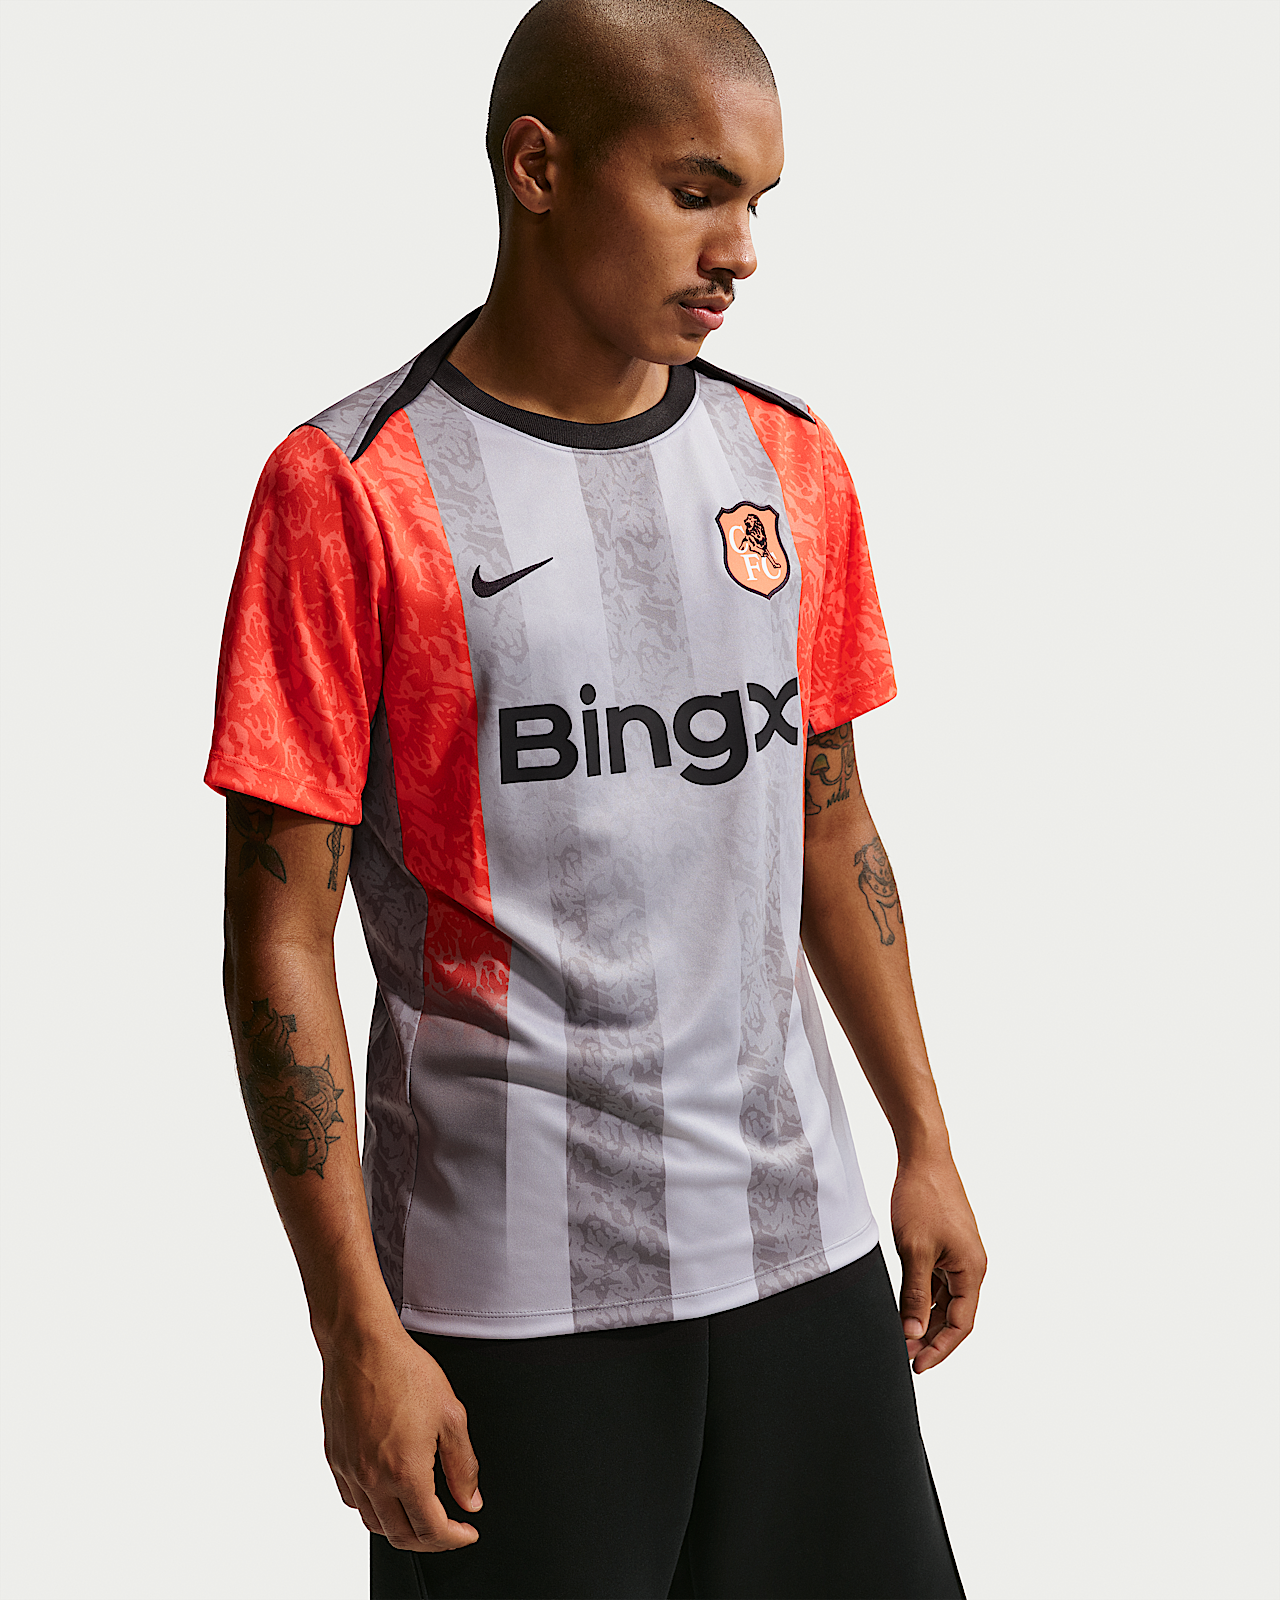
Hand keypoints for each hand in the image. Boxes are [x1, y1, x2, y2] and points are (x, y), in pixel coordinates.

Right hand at [320, 1323, 481, 1551]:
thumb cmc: (403, 1370)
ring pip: (373, 1524)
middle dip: (429, 1540)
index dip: (454, 1539)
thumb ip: (463, 1465)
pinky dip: (372, 1508)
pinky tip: (386, 1493)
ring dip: (399, 1528)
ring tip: (420, 1514)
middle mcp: (372, 1479)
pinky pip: (352, 1500)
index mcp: (405, 1472)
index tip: (466, 1532)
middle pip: (401, 1536)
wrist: (361, 1345)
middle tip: (448, 1528)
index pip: (431, 1530)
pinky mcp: (335, 1459)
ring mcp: (350, 1471)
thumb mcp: (451, 1415)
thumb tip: (470, 1499)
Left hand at [890, 1153, 985, 1373]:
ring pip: (944, 1300)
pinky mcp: (947, 1246)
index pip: (960, 1325)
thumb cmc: (922, 1198)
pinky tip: (903, 1308)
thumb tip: (912, 1333)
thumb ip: (914, 1294)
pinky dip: (922, 1297)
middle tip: (903, 1355)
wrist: (924, 1157)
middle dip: (930, 1338)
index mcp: (972, 1270)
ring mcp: (960, 1256)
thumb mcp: (914, 1250)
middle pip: (954, 1316)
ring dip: (924, 1319)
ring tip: (899, 1336)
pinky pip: (938, 1281)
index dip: (939, 1349)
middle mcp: (972, 1267)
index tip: (916, 1366)